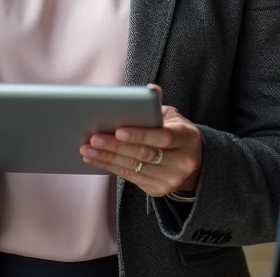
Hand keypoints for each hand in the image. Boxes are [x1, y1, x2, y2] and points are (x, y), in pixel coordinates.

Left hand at [80, 84, 202, 197]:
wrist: (193, 161)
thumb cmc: (176, 131)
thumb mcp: (173, 116)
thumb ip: (157, 106)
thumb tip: (148, 89)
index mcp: (187, 138)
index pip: (163, 137)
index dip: (140, 135)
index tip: (118, 130)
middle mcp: (182, 161)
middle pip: (144, 154)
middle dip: (116, 146)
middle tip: (93, 138)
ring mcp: (171, 178)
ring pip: (134, 168)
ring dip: (107, 158)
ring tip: (87, 149)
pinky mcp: (159, 189)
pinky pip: (131, 178)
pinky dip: (111, 167)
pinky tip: (96, 159)